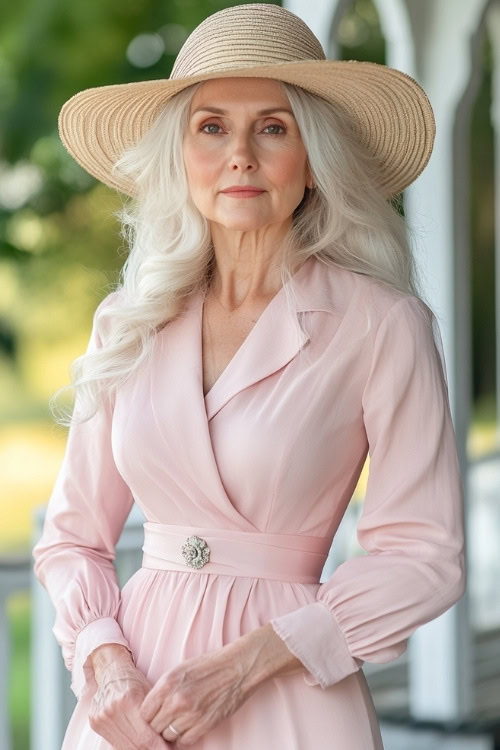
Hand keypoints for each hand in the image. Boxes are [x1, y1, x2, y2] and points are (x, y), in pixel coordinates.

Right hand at [89, 651, 169, 748]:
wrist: (111, 671)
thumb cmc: (134, 680)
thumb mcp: (150, 691)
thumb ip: (157, 714)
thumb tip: (171, 737)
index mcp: (128, 700)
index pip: (146, 736)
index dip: (160, 747)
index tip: (170, 749)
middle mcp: (112, 710)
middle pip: (136, 744)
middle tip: (166, 749)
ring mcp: (102, 717)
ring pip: (125, 746)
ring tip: (154, 747)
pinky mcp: (95, 723)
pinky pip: (115, 742)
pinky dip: (129, 746)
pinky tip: (140, 745)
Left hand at [138, 633, 266, 747]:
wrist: (237, 667)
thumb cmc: (209, 665)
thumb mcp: (180, 670)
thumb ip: (164, 689)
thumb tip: (152, 706)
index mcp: (167, 683)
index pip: (144, 712)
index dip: (149, 714)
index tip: (154, 714)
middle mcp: (176, 700)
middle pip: (154, 726)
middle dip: (159, 724)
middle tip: (167, 719)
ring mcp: (190, 714)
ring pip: (168, 736)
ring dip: (172, 731)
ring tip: (180, 721)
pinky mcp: (204, 725)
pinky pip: (184, 742)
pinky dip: (184, 738)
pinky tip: (189, 727)